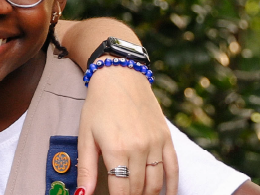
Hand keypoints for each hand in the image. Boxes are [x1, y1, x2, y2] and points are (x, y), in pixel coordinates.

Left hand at [76, 66, 178, 194]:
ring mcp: (155, 143)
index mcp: (116, 149)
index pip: (120, 190)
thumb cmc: (99, 107)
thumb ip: (85, 169)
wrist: (121, 76)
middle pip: (137, 189)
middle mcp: (139, 148)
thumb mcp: (85, 137)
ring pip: (155, 183)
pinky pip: (173, 168)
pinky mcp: (166, 138)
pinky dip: (171, 187)